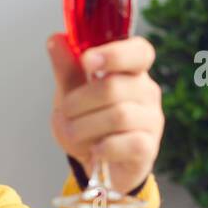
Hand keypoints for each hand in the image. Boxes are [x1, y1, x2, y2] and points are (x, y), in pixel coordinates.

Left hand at [47, 33, 163, 194]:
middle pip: (114, 87)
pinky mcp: (148, 147)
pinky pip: (127, 143)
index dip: (115, 53)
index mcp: (130, 72)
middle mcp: (146, 92)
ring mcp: (151, 120)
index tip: (87, 60)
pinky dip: (103, 147)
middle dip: (79, 102)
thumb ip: (66, 70)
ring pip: (119, 115)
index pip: (139, 52)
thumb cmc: (88, 125)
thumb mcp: (71, 96)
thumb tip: (56, 38)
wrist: (97, 168)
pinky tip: (95, 149)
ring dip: (85, 126)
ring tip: (74, 133)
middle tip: (66, 113)